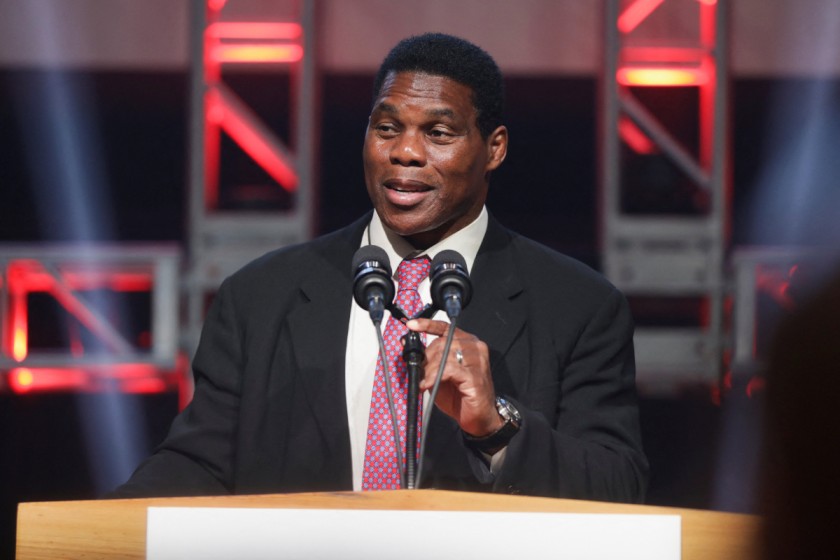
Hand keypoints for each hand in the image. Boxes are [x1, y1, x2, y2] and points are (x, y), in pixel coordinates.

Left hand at [406, 318, 502, 436]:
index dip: (427, 324)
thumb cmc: (459, 395)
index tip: (411, 326)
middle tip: (418, 373)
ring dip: (429, 370)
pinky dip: (434, 377)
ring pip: (444, 355)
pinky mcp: (475, 375)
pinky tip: (427, 385)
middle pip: (442, 342)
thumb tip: (409, 348)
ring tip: (423, 381)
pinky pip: (449, 370)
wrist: (478, 417)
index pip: (445, 327)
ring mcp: (477, 360)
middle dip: (425, 358)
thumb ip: (428, 360)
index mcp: (466, 342)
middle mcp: (474, 347)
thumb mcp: (439, 374)